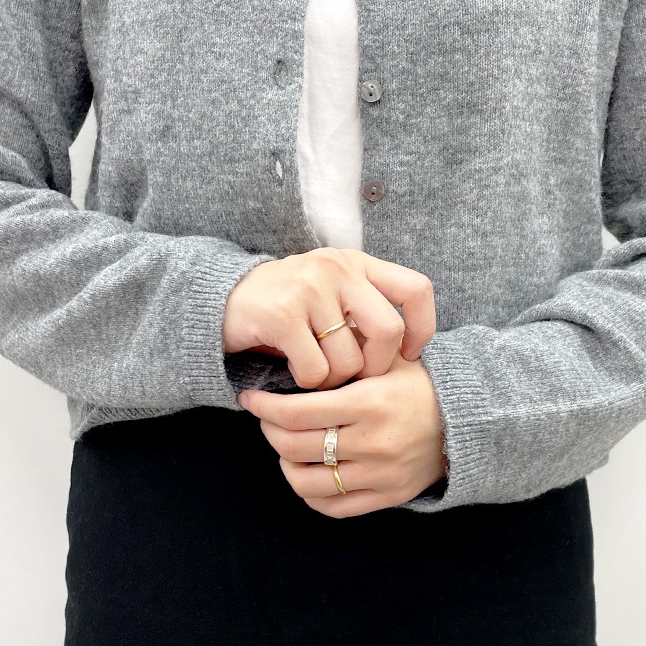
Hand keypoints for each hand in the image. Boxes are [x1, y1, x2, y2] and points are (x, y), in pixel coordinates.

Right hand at [223, 247, 435, 390]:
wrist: (223, 299)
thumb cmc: (289, 307)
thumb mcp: (332, 295)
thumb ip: (366, 311)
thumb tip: (404, 353)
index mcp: (357, 263)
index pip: (416, 289)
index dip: (422, 327)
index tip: (408, 353)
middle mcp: (337, 268)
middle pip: (388, 331)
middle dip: (376, 366)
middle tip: (355, 375)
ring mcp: (309, 288)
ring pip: (349, 360)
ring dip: (334, 380)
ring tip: (315, 370)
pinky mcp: (282, 315)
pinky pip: (315, 371)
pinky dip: (307, 382)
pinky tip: (293, 369)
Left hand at [236, 349, 447, 517]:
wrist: (466, 420)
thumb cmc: (420, 383)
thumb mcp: (389, 357)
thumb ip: (350, 349)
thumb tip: (300, 341)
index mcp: (370, 403)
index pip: (297, 412)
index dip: (264, 406)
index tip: (251, 398)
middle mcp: (373, 443)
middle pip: (294, 447)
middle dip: (270, 430)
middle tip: (266, 417)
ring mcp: (380, 475)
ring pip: (306, 484)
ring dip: (286, 464)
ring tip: (287, 445)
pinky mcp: (387, 497)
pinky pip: (333, 508)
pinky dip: (311, 493)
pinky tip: (309, 470)